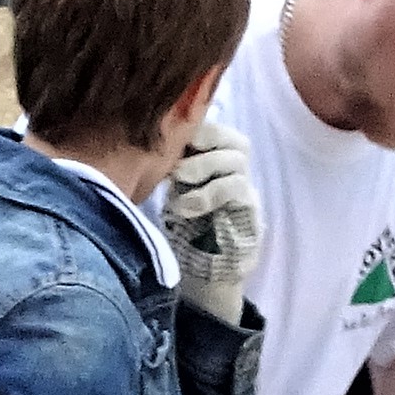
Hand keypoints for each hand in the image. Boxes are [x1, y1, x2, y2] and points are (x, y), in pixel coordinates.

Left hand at [163, 115, 263, 321]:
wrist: (204, 266)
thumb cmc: (187, 222)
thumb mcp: (176, 189)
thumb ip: (172, 164)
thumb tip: (143, 138)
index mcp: (222, 158)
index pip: (218, 129)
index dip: (196, 127)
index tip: (167, 134)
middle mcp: (240, 171)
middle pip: (237, 140)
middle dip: (205, 139)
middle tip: (176, 150)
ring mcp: (248, 190)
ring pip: (237, 161)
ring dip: (202, 167)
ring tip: (176, 179)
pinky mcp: (250, 212)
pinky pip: (237, 189)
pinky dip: (207, 194)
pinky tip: (184, 206)